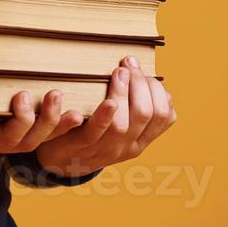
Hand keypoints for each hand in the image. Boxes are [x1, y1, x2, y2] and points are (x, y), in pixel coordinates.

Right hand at [0, 89, 84, 175]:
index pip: (9, 138)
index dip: (22, 121)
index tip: (21, 96)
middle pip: (29, 140)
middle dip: (48, 121)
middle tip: (55, 93)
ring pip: (31, 134)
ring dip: (52, 120)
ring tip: (64, 97)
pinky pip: (23, 123)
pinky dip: (43, 116)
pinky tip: (57, 102)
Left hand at [32, 55, 176, 178]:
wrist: (63, 162)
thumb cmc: (95, 134)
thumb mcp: (123, 125)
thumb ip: (134, 105)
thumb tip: (145, 74)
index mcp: (141, 140)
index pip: (164, 115)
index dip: (157, 91)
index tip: (144, 71)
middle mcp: (127, 146)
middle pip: (145, 114)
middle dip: (140, 84)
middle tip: (129, 63)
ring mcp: (104, 148)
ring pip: (121, 124)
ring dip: (122, 94)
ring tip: (119, 72)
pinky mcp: (80, 145)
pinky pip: (94, 131)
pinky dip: (102, 115)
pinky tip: (105, 100)